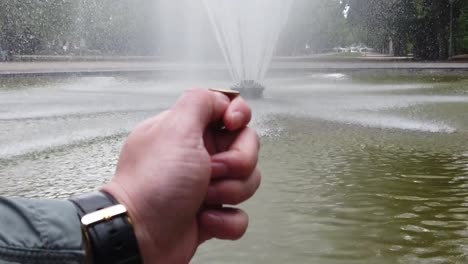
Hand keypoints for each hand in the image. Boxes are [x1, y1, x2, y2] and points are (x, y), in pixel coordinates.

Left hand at [102, 89, 260, 262]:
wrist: (140, 236)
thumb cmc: (152, 185)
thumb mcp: (175, 129)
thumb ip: (199, 101)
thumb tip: (220, 97)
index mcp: (189, 131)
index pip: (228, 111)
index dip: (238, 117)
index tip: (231, 125)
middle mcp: (199, 155)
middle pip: (246, 147)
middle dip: (236, 163)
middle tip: (211, 171)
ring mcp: (207, 185)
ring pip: (247, 181)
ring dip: (228, 192)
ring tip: (202, 199)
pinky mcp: (212, 213)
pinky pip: (239, 214)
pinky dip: (225, 221)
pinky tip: (204, 219)